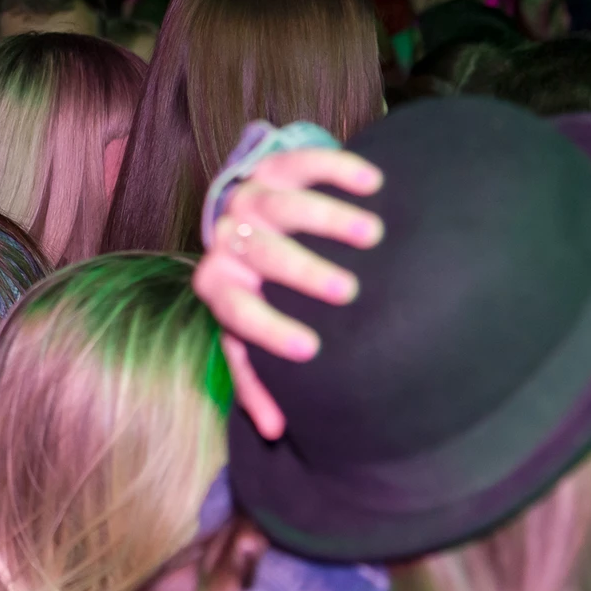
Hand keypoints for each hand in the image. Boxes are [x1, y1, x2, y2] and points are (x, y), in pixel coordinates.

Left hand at [193, 148, 384, 439]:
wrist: (246, 227)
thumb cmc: (257, 296)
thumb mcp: (248, 335)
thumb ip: (256, 378)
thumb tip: (277, 429)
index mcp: (218, 285)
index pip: (235, 311)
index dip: (267, 331)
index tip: (310, 350)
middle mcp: (227, 239)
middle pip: (260, 253)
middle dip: (302, 272)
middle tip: (347, 290)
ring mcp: (249, 198)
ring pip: (283, 205)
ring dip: (327, 218)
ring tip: (372, 235)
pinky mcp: (276, 167)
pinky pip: (303, 161)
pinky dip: (336, 168)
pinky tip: (373, 183)